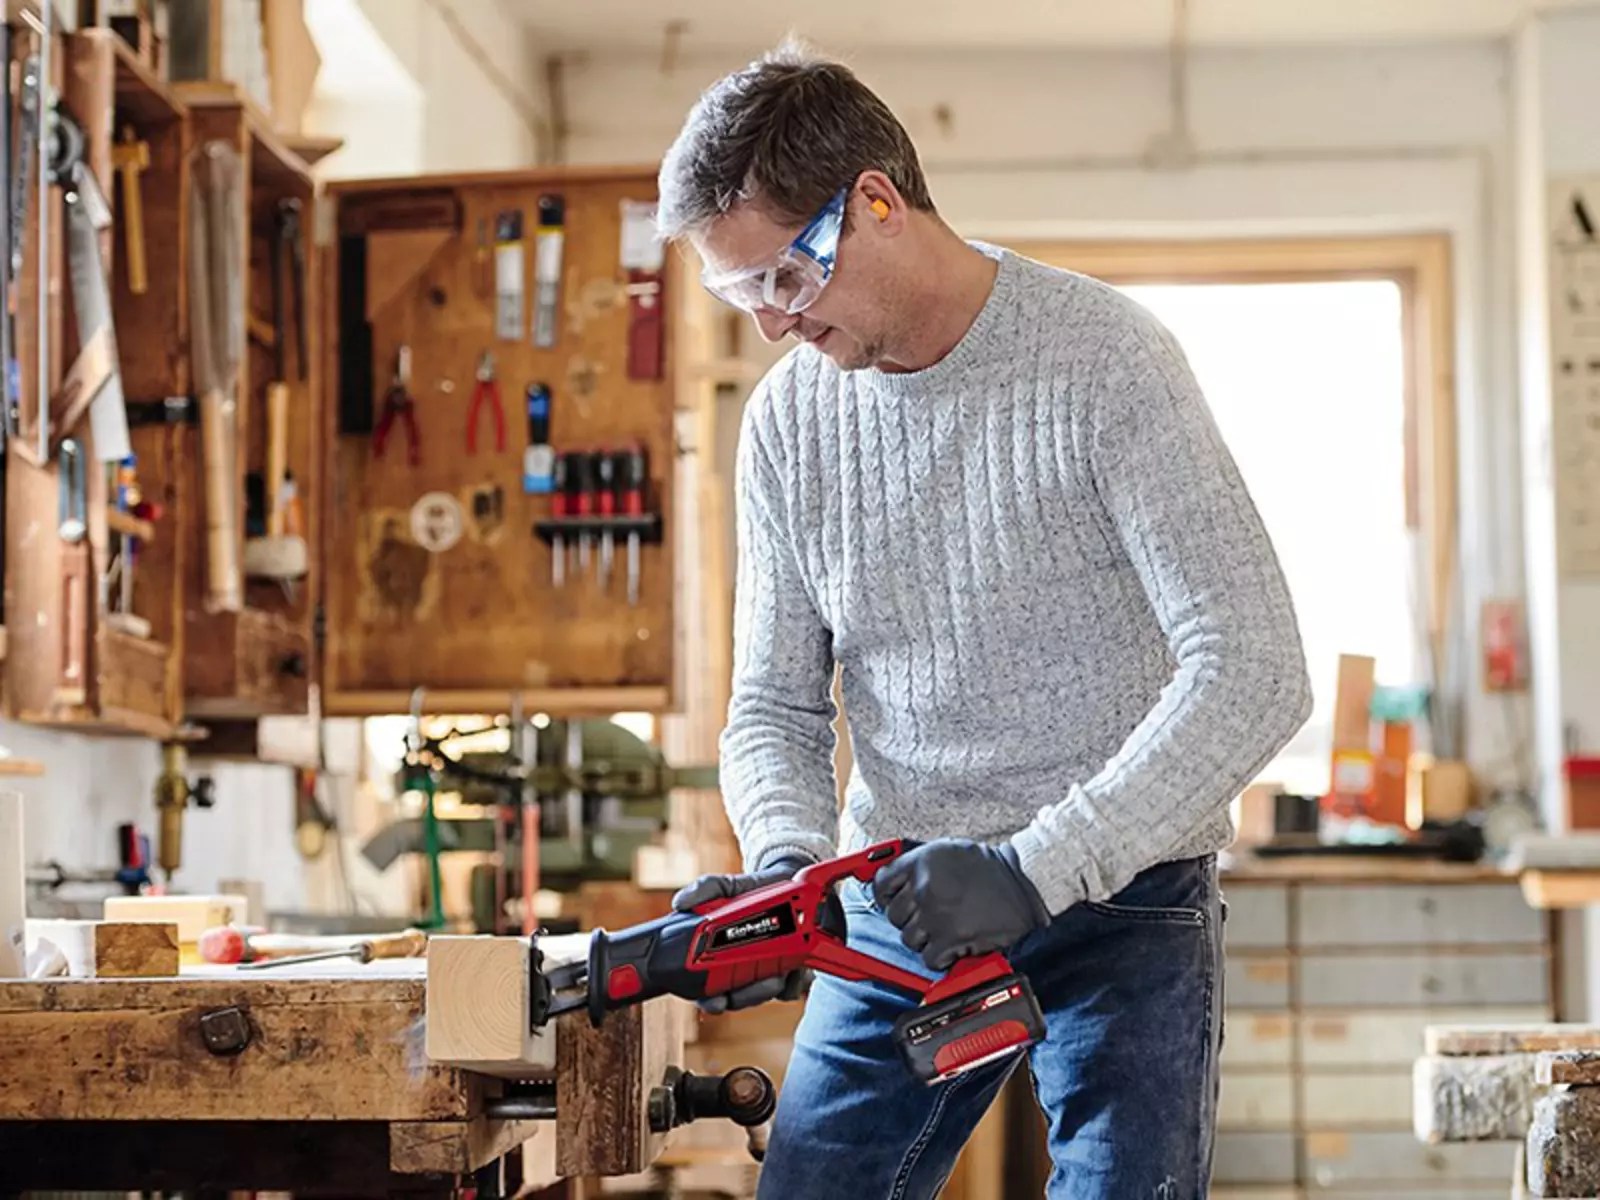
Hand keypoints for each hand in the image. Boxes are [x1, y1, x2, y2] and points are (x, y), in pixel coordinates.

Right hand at [671, 854, 813, 1012]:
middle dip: (749, 996)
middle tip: (760, 982)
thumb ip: (705, 889)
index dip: (710, 1001)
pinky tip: (796, 966)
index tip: (717, 1001)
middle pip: (739, 999)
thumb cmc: (749, 890)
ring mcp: (764, 972)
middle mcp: (739, 970)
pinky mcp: (789, 971)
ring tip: (780, 972)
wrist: (785, 880)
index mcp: (716, 958)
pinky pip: (791, 989)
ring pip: (765, 996)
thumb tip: (680, 902)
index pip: (707, 991)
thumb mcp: (726, 886)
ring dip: (772, 988)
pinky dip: (795, 982)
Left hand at [872, 839, 1050, 971]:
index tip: (894, 902)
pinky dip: (941, 956)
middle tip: (931, 916)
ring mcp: (936, 914)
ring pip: (909, 939)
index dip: (887, 896)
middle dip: (911, 918)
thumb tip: (898, 880)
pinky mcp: (951, 938)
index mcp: (921, 861)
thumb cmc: (992, 870)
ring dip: (927, 938)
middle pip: (894, 916)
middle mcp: (924, 886)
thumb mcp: (951, 851)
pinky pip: (929, 958)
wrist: (1027, 884)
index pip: (881, 884)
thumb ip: (921, 864)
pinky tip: (955, 942)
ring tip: (947, 927)